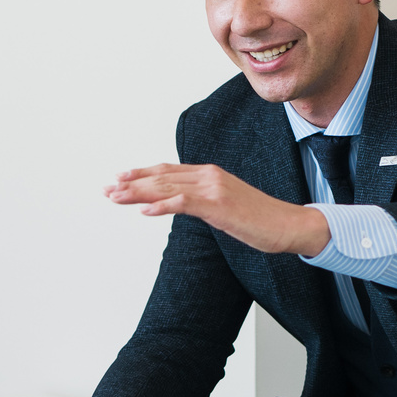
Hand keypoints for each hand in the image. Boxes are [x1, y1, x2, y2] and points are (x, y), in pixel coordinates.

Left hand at [105, 162, 330, 256]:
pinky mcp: (219, 205)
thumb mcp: (224, 206)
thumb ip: (202, 201)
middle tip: (107, 189)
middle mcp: (208, 176)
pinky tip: (143, 211)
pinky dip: (162, 206)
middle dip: (131, 183)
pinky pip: (184, 203)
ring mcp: (214, 188)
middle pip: (161, 177)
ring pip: (167, 188)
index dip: (141, 174)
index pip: (168, 171)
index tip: (119, 178)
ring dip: (137, 193)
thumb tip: (181, 205)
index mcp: (209, 174)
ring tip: (115, 196)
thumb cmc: (259, 219)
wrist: (289, 225)